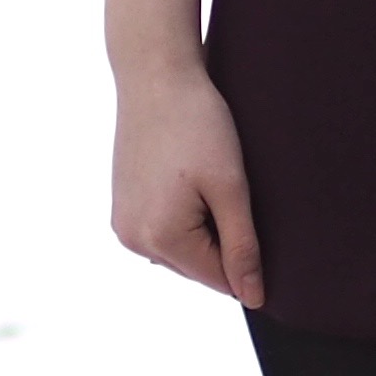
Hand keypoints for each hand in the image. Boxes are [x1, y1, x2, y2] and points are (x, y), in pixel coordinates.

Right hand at [112, 56, 264, 306]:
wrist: (155, 75)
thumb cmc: (198, 125)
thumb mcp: (230, 187)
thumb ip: (242, 248)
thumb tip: (253, 300)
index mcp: (160, 238)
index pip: (221, 279)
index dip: (246, 250)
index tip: (243, 205)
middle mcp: (133, 239)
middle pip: (200, 266)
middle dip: (221, 236)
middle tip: (220, 183)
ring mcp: (123, 223)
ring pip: (183, 250)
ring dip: (202, 225)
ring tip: (200, 176)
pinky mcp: (121, 207)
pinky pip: (164, 230)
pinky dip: (182, 213)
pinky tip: (184, 176)